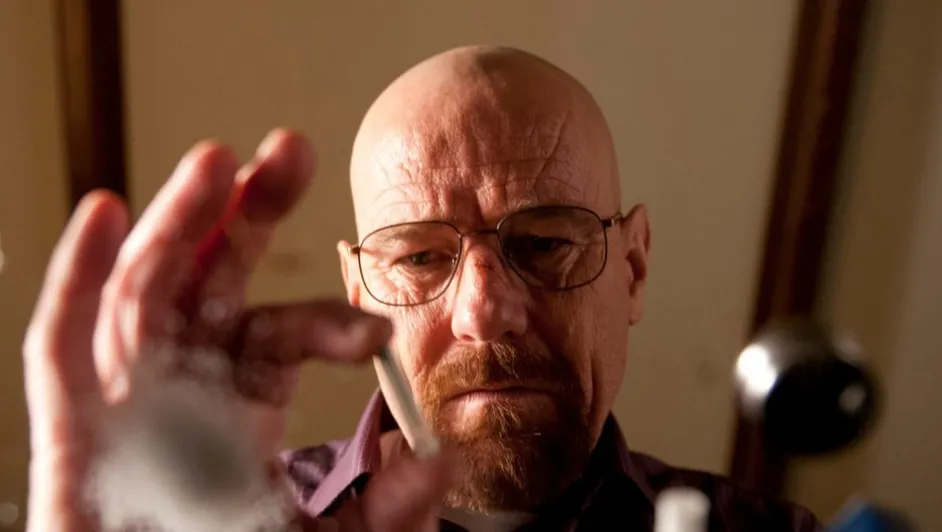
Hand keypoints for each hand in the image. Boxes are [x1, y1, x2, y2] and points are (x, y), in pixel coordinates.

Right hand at [23, 129, 454, 530]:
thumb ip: (382, 504)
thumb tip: (441, 465)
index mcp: (243, 386)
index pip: (285, 330)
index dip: (327, 323)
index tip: (376, 336)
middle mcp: (187, 365)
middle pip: (215, 272)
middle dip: (250, 209)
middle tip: (294, 150)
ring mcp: (127, 379)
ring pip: (149, 283)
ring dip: (178, 220)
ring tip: (217, 161)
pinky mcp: (69, 410)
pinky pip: (64, 334)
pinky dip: (77, 272)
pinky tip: (107, 210)